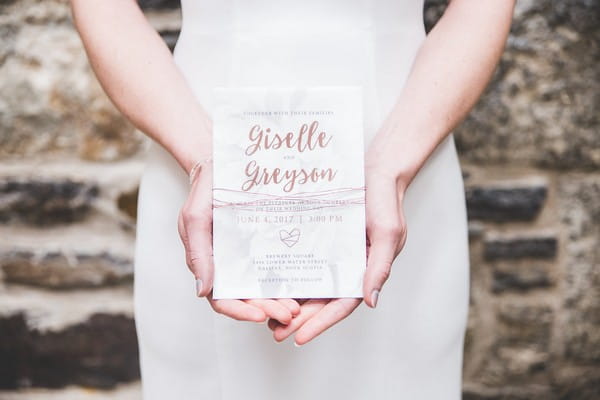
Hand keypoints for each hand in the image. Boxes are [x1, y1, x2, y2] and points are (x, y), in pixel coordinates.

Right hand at [177, 160, 300, 324]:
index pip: (222, 298)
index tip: (259, 316)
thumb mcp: (195, 217)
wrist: (223, 162)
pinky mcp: (265, 242)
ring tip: (298, 307)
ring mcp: (249, 254)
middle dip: (267, 309)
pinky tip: (302, 282)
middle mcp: (231, 264)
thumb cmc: (205, 189)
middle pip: (248, 297)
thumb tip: (202, 291)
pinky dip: (287, 278)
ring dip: (279, 300)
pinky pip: (276, 264)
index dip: (239, 311)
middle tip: (290, 314)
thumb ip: (198, 253)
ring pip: (264, 286)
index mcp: (211, 263)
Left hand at [266, 163, 407, 344]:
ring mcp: (331, 254)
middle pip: (321, 300)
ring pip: (309, 284)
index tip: (299, 338)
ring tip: (266, 316)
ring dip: (290, 302)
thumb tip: (370, 301)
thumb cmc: (385, 201)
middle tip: (274, 332)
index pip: (342, 304)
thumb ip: (379, 266)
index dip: (321, 323)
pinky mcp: (319, 238)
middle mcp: (346, 267)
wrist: (375, 170)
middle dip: (299, 319)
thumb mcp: (387, 233)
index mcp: (365, 271)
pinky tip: (270, 282)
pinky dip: (288, 274)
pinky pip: (302, 260)